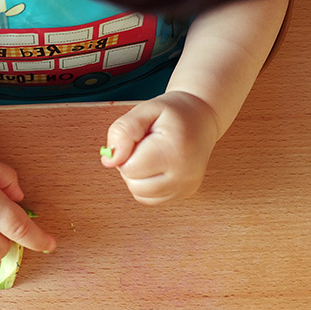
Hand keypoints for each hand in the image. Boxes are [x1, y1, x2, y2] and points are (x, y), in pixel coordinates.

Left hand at [102, 91, 219, 204]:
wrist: (201, 118)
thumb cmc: (172, 114)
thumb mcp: (145, 110)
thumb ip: (123, 131)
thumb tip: (109, 160)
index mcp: (174, 150)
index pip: (129, 167)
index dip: (125, 152)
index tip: (138, 137)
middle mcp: (184, 174)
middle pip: (135, 184)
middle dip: (131, 165)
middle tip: (145, 146)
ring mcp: (186, 187)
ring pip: (140, 194)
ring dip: (137, 176)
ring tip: (151, 155)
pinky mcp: (185, 194)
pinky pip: (151, 198)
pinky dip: (147, 185)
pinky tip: (156, 167)